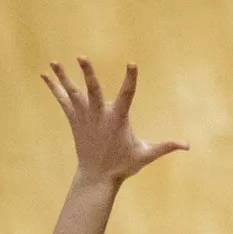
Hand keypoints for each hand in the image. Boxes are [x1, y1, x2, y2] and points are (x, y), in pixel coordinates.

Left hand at [42, 59, 186, 184]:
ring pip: (73, 93)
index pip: (127, 95)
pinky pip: (62, 100)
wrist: (97, 176)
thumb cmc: (124, 165)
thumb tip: (188, 145)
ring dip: (64, 76)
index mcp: (118, 120)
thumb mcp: (146, 155)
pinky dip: (54, 88)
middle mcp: (99, 115)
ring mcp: (84, 117)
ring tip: (54, 61)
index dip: (130, 79)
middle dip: (87, 74)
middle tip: (82, 57)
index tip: (132, 63)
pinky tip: (45, 75)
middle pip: (92, 90)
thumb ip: (166, 147)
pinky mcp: (74, 120)